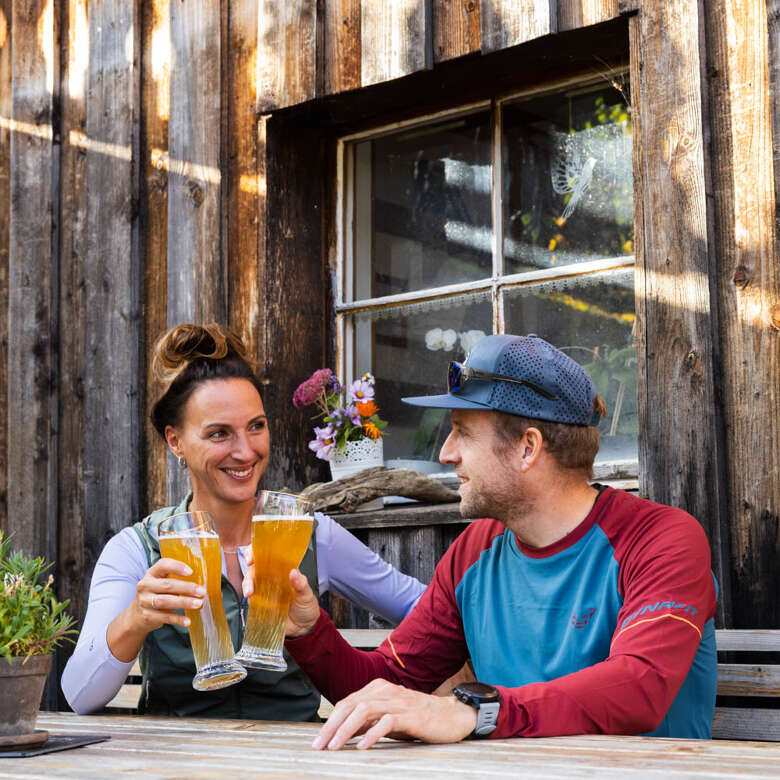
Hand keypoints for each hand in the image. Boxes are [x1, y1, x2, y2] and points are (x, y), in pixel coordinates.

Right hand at [131, 557, 204, 631]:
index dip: (177, 567)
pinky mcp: (147, 615)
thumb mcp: (163, 583)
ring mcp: (144, 601)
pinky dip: (177, 619)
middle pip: (167, 585)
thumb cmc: (157, 594)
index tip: (191, 571)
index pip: (163, 565)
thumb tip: (212, 587)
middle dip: (187, 588)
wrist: (136, 615)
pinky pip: (164, 617)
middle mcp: (146, 585)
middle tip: (202, 591)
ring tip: (198, 604)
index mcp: (152, 573)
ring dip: (184, 602)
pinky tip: (188, 621)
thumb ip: (181, 581)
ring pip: (166, 601)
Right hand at [242, 546, 318, 637]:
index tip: (257, 553)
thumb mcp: (307, 594)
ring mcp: (264, 590)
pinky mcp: (259, 604)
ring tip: (250, 591)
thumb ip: (301, 584)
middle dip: (250, 563)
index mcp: (284, 570)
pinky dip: (248, 598)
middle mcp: (272, 578)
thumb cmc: (306, 606)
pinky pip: (250, 598)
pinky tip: (250, 599)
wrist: (303, 628)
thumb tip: (294, 572)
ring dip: (247, 582)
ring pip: (250, 580)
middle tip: (249, 565)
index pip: (270, 555)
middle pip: (257, 566)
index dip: (260, 550)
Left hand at [311, 679, 477, 750]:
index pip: (347, 703)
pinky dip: (373, 733)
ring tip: (335, 747)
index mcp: (378, 689)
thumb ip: (368, 720)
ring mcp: (398, 701)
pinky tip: (363, 747)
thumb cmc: (419, 718)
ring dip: (346, 729)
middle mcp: (386, 691)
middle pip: (351, 705)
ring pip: (365, 710)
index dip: (330, 722)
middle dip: (331, 726)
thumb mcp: (389, 717)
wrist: (452, 716)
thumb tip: (341, 732)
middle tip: (318, 746)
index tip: (318, 742)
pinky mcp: (411, 714)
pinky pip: (387, 721)